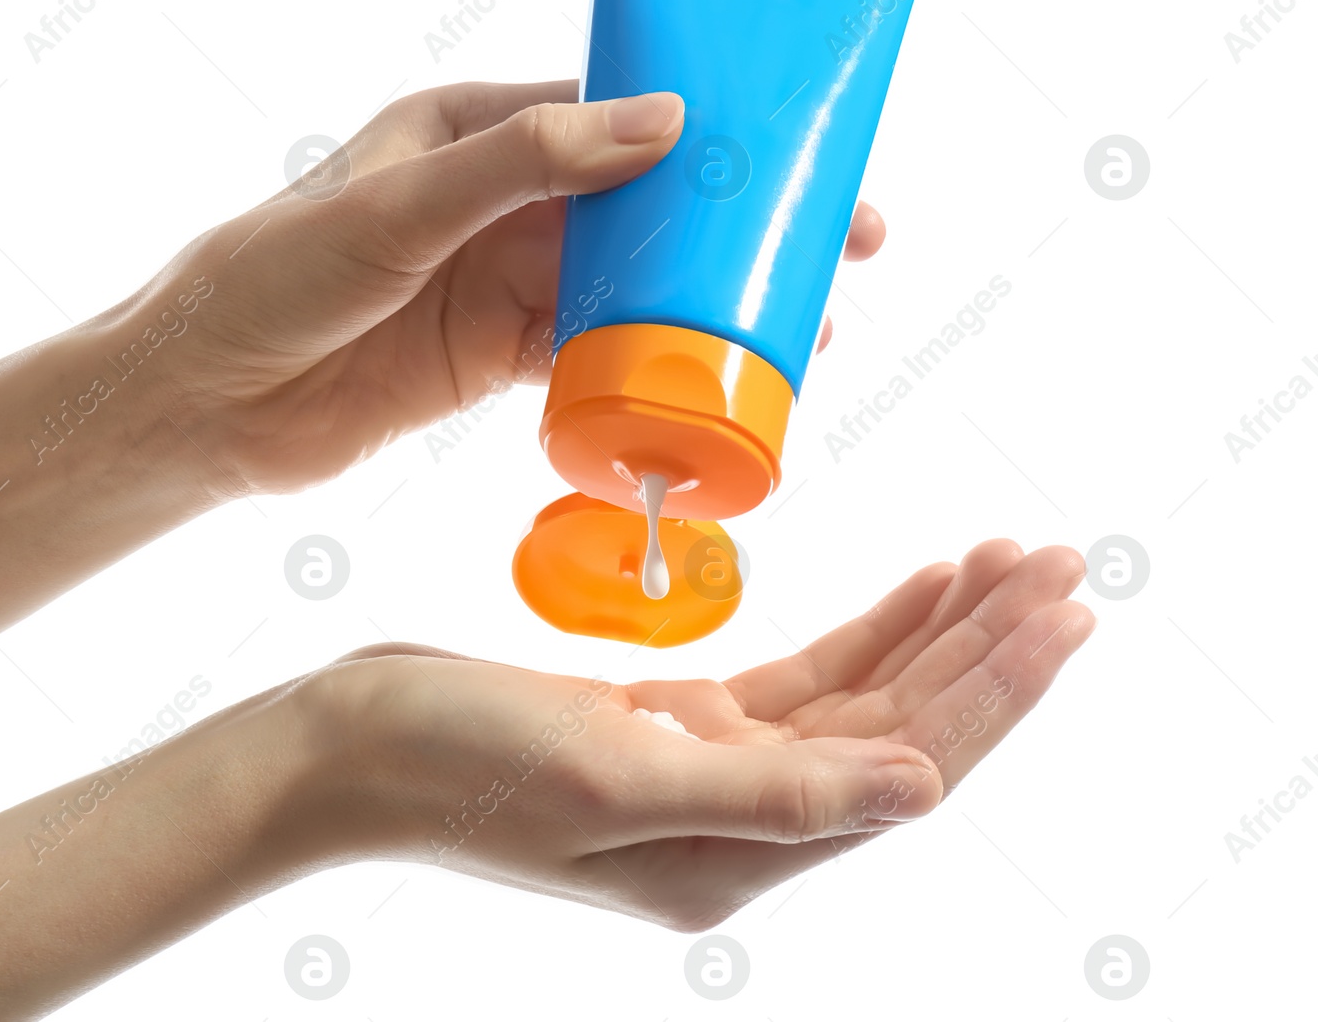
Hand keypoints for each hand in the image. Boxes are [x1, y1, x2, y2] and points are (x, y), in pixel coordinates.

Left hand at [137, 80, 884, 493]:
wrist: (203, 405)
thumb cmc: (273, 278)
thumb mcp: (398, 207)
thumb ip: (523, 163)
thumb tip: (659, 122)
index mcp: (470, 130)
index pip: (612, 114)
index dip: (707, 128)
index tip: (795, 147)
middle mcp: (494, 200)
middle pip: (641, 204)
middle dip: (734, 223)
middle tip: (837, 245)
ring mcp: (496, 282)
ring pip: (628, 284)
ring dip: (706, 303)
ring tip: (799, 328)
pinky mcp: (490, 360)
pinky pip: (590, 355)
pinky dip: (646, 365)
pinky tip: (709, 380)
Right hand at [298, 540, 1092, 928]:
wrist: (349, 748)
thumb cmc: (456, 765)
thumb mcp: (612, 779)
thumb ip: (772, 794)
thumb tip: (921, 790)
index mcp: (738, 856)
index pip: (904, 763)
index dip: (991, 688)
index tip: (1060, 610)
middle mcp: (742, 823)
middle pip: (902, 725)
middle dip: (989, 646)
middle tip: (1065, 564)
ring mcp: (711, 769)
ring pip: (864, 694)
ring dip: (941, 628)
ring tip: (1010, 559)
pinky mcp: (677, 721)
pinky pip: (806, 674)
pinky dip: (871, 625)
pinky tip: (920, 584)